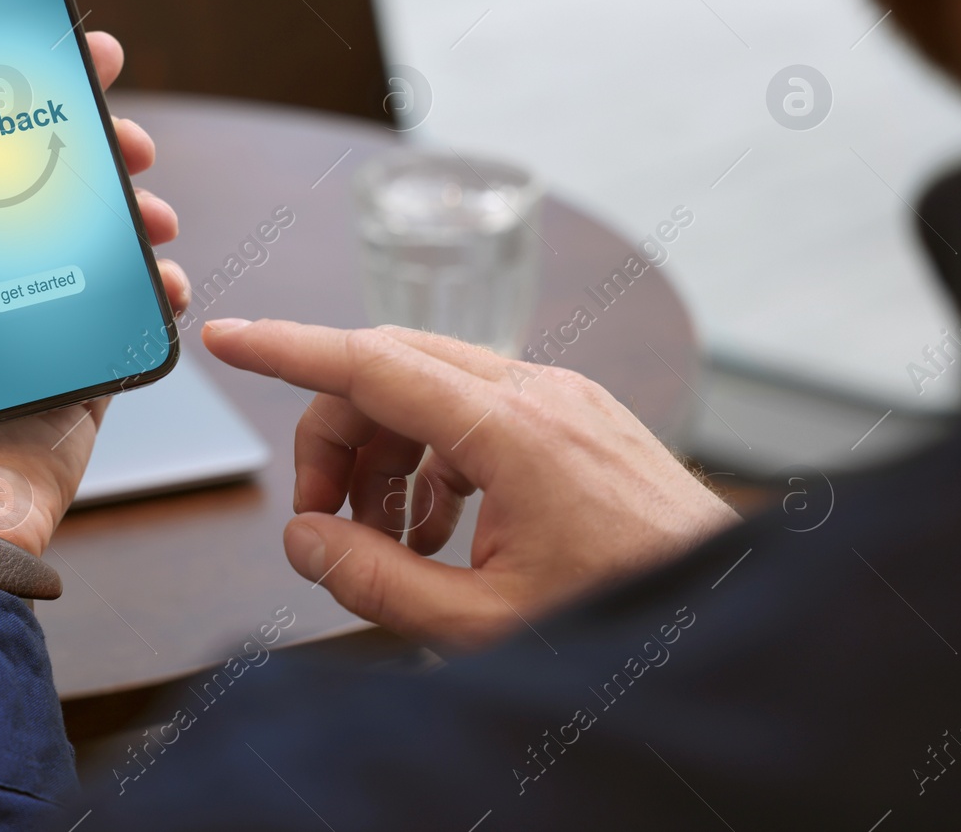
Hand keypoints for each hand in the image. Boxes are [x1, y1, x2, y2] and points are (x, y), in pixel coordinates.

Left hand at [0, 32, 189, 560]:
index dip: (10, 103)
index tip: (51, 57)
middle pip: (45, 190)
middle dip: (93, 150)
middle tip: (125, 134)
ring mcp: (31, 325)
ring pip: (95, 243)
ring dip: (133, 215)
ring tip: (151, 215)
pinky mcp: (77, 367)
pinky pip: (126, 312)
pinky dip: (155, 289)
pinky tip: (164, 279)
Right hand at [202, 319, 737, 647]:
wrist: (732, 616)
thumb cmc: (627, 615)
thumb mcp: (482, 622)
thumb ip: (375, 579)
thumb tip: (303, 539)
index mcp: (514, 430)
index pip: (370, 364)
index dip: (286, 349)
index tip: (228, 337)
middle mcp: (538, 393)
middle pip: (389, 372)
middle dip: (334, 437)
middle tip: (320, 523)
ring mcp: (561, 399)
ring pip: (428, 390)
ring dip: (382, 455)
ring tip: (383, 540)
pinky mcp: (574, 418)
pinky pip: (473, 413)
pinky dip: (432, 460)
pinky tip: (436, 531)